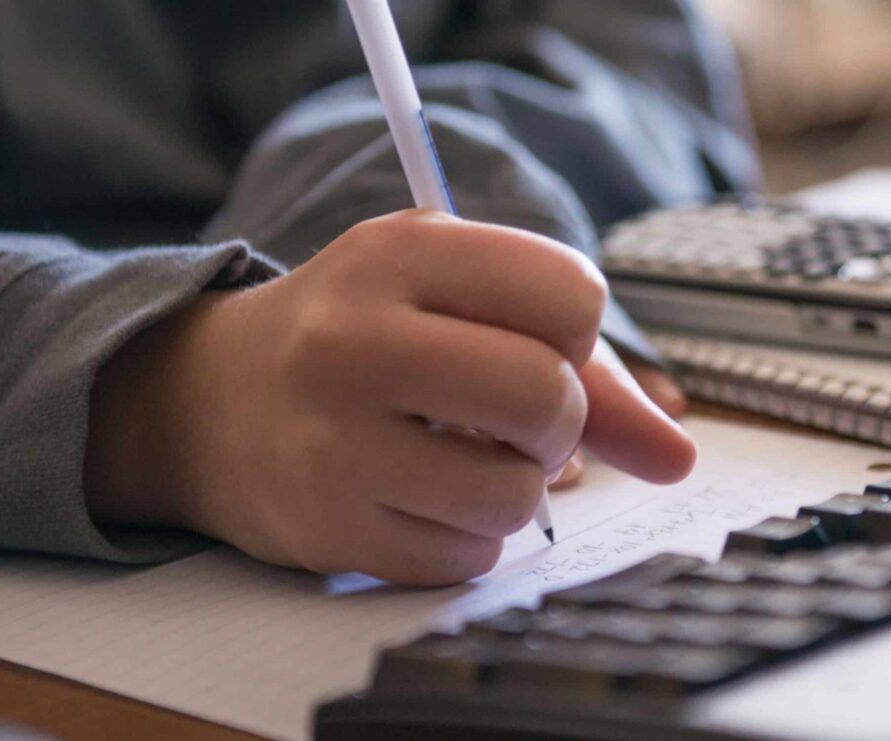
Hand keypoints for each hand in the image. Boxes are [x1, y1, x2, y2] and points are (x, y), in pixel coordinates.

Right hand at [84, 211, 696, 585]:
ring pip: (516, 494)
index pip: (569, 292)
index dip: (576, 334)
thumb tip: (678, 453)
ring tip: (465, 460)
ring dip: (514, 489)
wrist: (211, 401)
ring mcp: (334, 438)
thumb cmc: (366, 338)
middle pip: (545, 396)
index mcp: (402, 250)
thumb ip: (583, 366)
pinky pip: (467, 556)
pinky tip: (420, 498)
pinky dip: (467, 537)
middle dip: (558, 420)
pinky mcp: (328, 527)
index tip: (535, 343)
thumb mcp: (456, 300)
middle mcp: (357, 336)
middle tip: (517, 418)